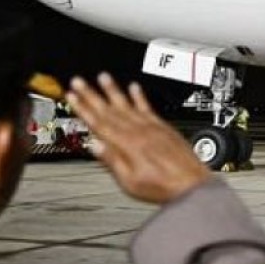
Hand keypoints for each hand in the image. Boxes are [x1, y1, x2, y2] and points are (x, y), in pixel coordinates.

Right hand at [66, 73, 211, 204]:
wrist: (192, 185)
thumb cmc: (162, 187)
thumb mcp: (130, 182)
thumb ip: (112, 161)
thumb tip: (94, 146)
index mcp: (127, 145)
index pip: (99, 123)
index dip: (83, 109)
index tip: (72, 97)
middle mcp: (139, 132)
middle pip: (110, 110)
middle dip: (93, 95)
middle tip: (79, 81)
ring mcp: (152, 128)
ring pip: (128, 105)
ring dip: (114, 90)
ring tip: (103, 76)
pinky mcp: (164, 128)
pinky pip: (148, 108)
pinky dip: (140, 96)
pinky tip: (134, 87)